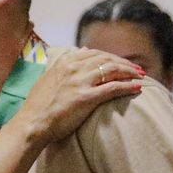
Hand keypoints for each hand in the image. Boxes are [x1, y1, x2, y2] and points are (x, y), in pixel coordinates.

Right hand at [18, 49, 143, 144]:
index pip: (94, 53)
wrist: (32, 123)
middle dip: (124, 63)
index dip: (111, 57)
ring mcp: (80, 82)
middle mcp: (73, 68)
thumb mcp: (49, 77)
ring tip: (141, 77)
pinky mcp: (86, 97)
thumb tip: (81, 49)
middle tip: (137, 69)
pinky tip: (137, 88)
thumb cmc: (39, 105)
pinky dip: (127, 86)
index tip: (121, 63)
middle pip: (106, 59)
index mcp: (64, 63)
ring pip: (112, 70)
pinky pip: (112, 88)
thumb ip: (65, 64)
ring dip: (129, 72)